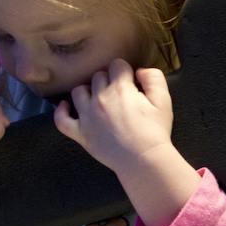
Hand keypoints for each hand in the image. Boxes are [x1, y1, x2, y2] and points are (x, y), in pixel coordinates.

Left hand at [54, 61, 173, 175]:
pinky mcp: (79, 133)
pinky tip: (67, 107)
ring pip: (78, 91)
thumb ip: (154, 78)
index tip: (131, 83)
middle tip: (119, 95)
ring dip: (88, 92)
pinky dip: (61, 111)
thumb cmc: (155, 131)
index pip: (117, 65)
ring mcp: (86, 116)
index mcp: (120, 88)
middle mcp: (100, 98)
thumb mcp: (163, 101)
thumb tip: (140, 71)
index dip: (125, 72)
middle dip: (109, 81)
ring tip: (99, 101)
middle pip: (98, 76)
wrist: (144, 160)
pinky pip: (61, 119)